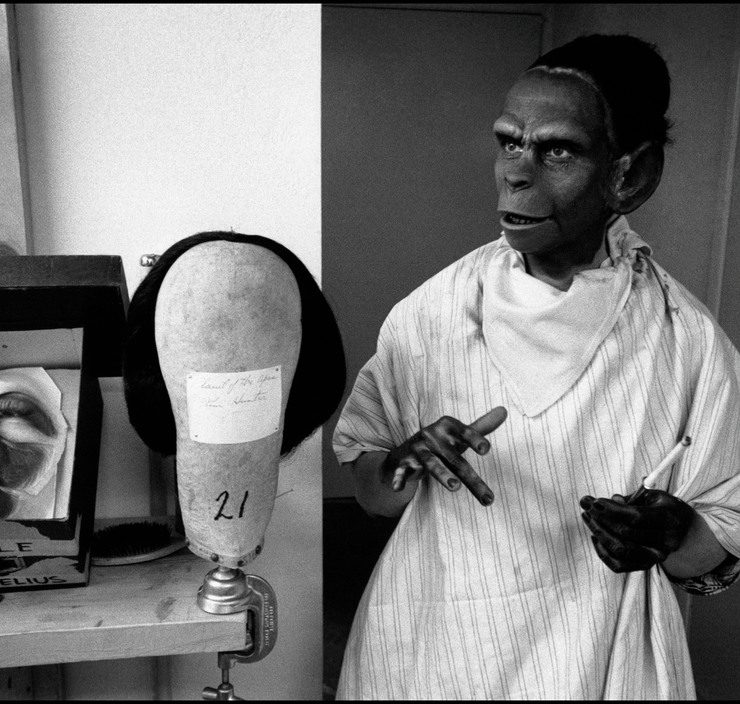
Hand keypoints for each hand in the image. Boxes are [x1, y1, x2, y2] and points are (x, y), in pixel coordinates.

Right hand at [382, 407, 506, 505]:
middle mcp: (432, 436)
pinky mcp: (403, 462)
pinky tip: (398, 488)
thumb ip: (481, 427)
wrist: (406, 450)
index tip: (485, 450)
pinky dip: (398, 478)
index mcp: (447, 427)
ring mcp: (417, 449)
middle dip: (471, 479)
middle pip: (455, 459)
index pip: (464, 432)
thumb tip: (504, 410)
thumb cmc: (440, 443)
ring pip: (431, 463)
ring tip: (455, 487)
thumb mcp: (458, 435)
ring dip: (442, 473)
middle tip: (488, 497)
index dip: (474, 439)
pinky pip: (401, 471)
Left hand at [580, 490, 694, 572]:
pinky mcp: (646, 566)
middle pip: (625, 532)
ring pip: (620, 549)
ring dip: (599, 532)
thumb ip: (631, 498)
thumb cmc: (663, 507)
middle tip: (586, 505)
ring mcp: (657, 557)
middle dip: (601, 517)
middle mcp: (666, 541)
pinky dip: (603, 552)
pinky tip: (595, 536)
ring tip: (588, 517)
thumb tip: (612, 500)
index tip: (594, 501)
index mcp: (668, 518)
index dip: (612, 509)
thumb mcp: (652, 495)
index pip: (636, 517)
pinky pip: (619, 565)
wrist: (683, 529)